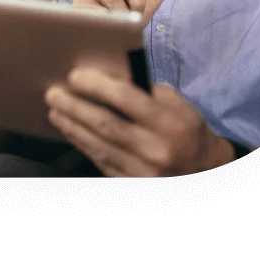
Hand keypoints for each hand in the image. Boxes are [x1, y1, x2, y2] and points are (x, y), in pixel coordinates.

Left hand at [45, 68, 236, 176]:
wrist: (206, 172)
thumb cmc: (186, 129)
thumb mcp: (177, 105)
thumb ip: (144, 90)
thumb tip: (105, 75)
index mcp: (170, 123)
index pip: (126, 98)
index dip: (96, 85)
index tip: (74, 76)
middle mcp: (157, 149)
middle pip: (105, 124)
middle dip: (74, 107)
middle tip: (53, 93)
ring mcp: (145, 172)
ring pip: (98, 146)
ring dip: (71, 126)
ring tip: (54, 110)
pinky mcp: (135, 185)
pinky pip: (101, 162)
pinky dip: (82, 144)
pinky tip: (70, 131)